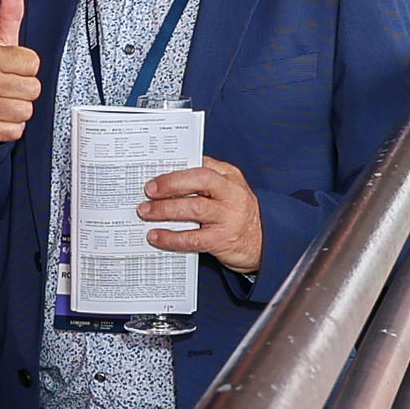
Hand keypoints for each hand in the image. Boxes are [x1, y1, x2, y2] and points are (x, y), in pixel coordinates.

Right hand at [0, 0, 39, 145]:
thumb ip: (9, 16)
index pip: (34, 64)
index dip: (26, 68)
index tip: (11, 69)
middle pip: (34, 89)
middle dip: (24, 91)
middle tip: (7, 88)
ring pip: (26, 111)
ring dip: (18, 110)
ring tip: (3, 101)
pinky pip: (16, 130)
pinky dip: (10, 127)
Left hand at [141, 157, 261, 276]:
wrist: (263, 243)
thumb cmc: (238, 213)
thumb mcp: (228, 189)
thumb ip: (206, 180)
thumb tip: (168, 177)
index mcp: (230, 177)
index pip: (202, 165)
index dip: (177, 168)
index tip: (155, 171)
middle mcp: (231, 194)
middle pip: (199, 181)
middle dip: (170, 184)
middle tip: (148, 190)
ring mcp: (228, 217)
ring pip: (194, 208)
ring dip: (165, 210)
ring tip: (146, 211)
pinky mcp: (222, 240)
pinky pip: (192, 238)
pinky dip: (171, 237)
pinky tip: (156, 236)